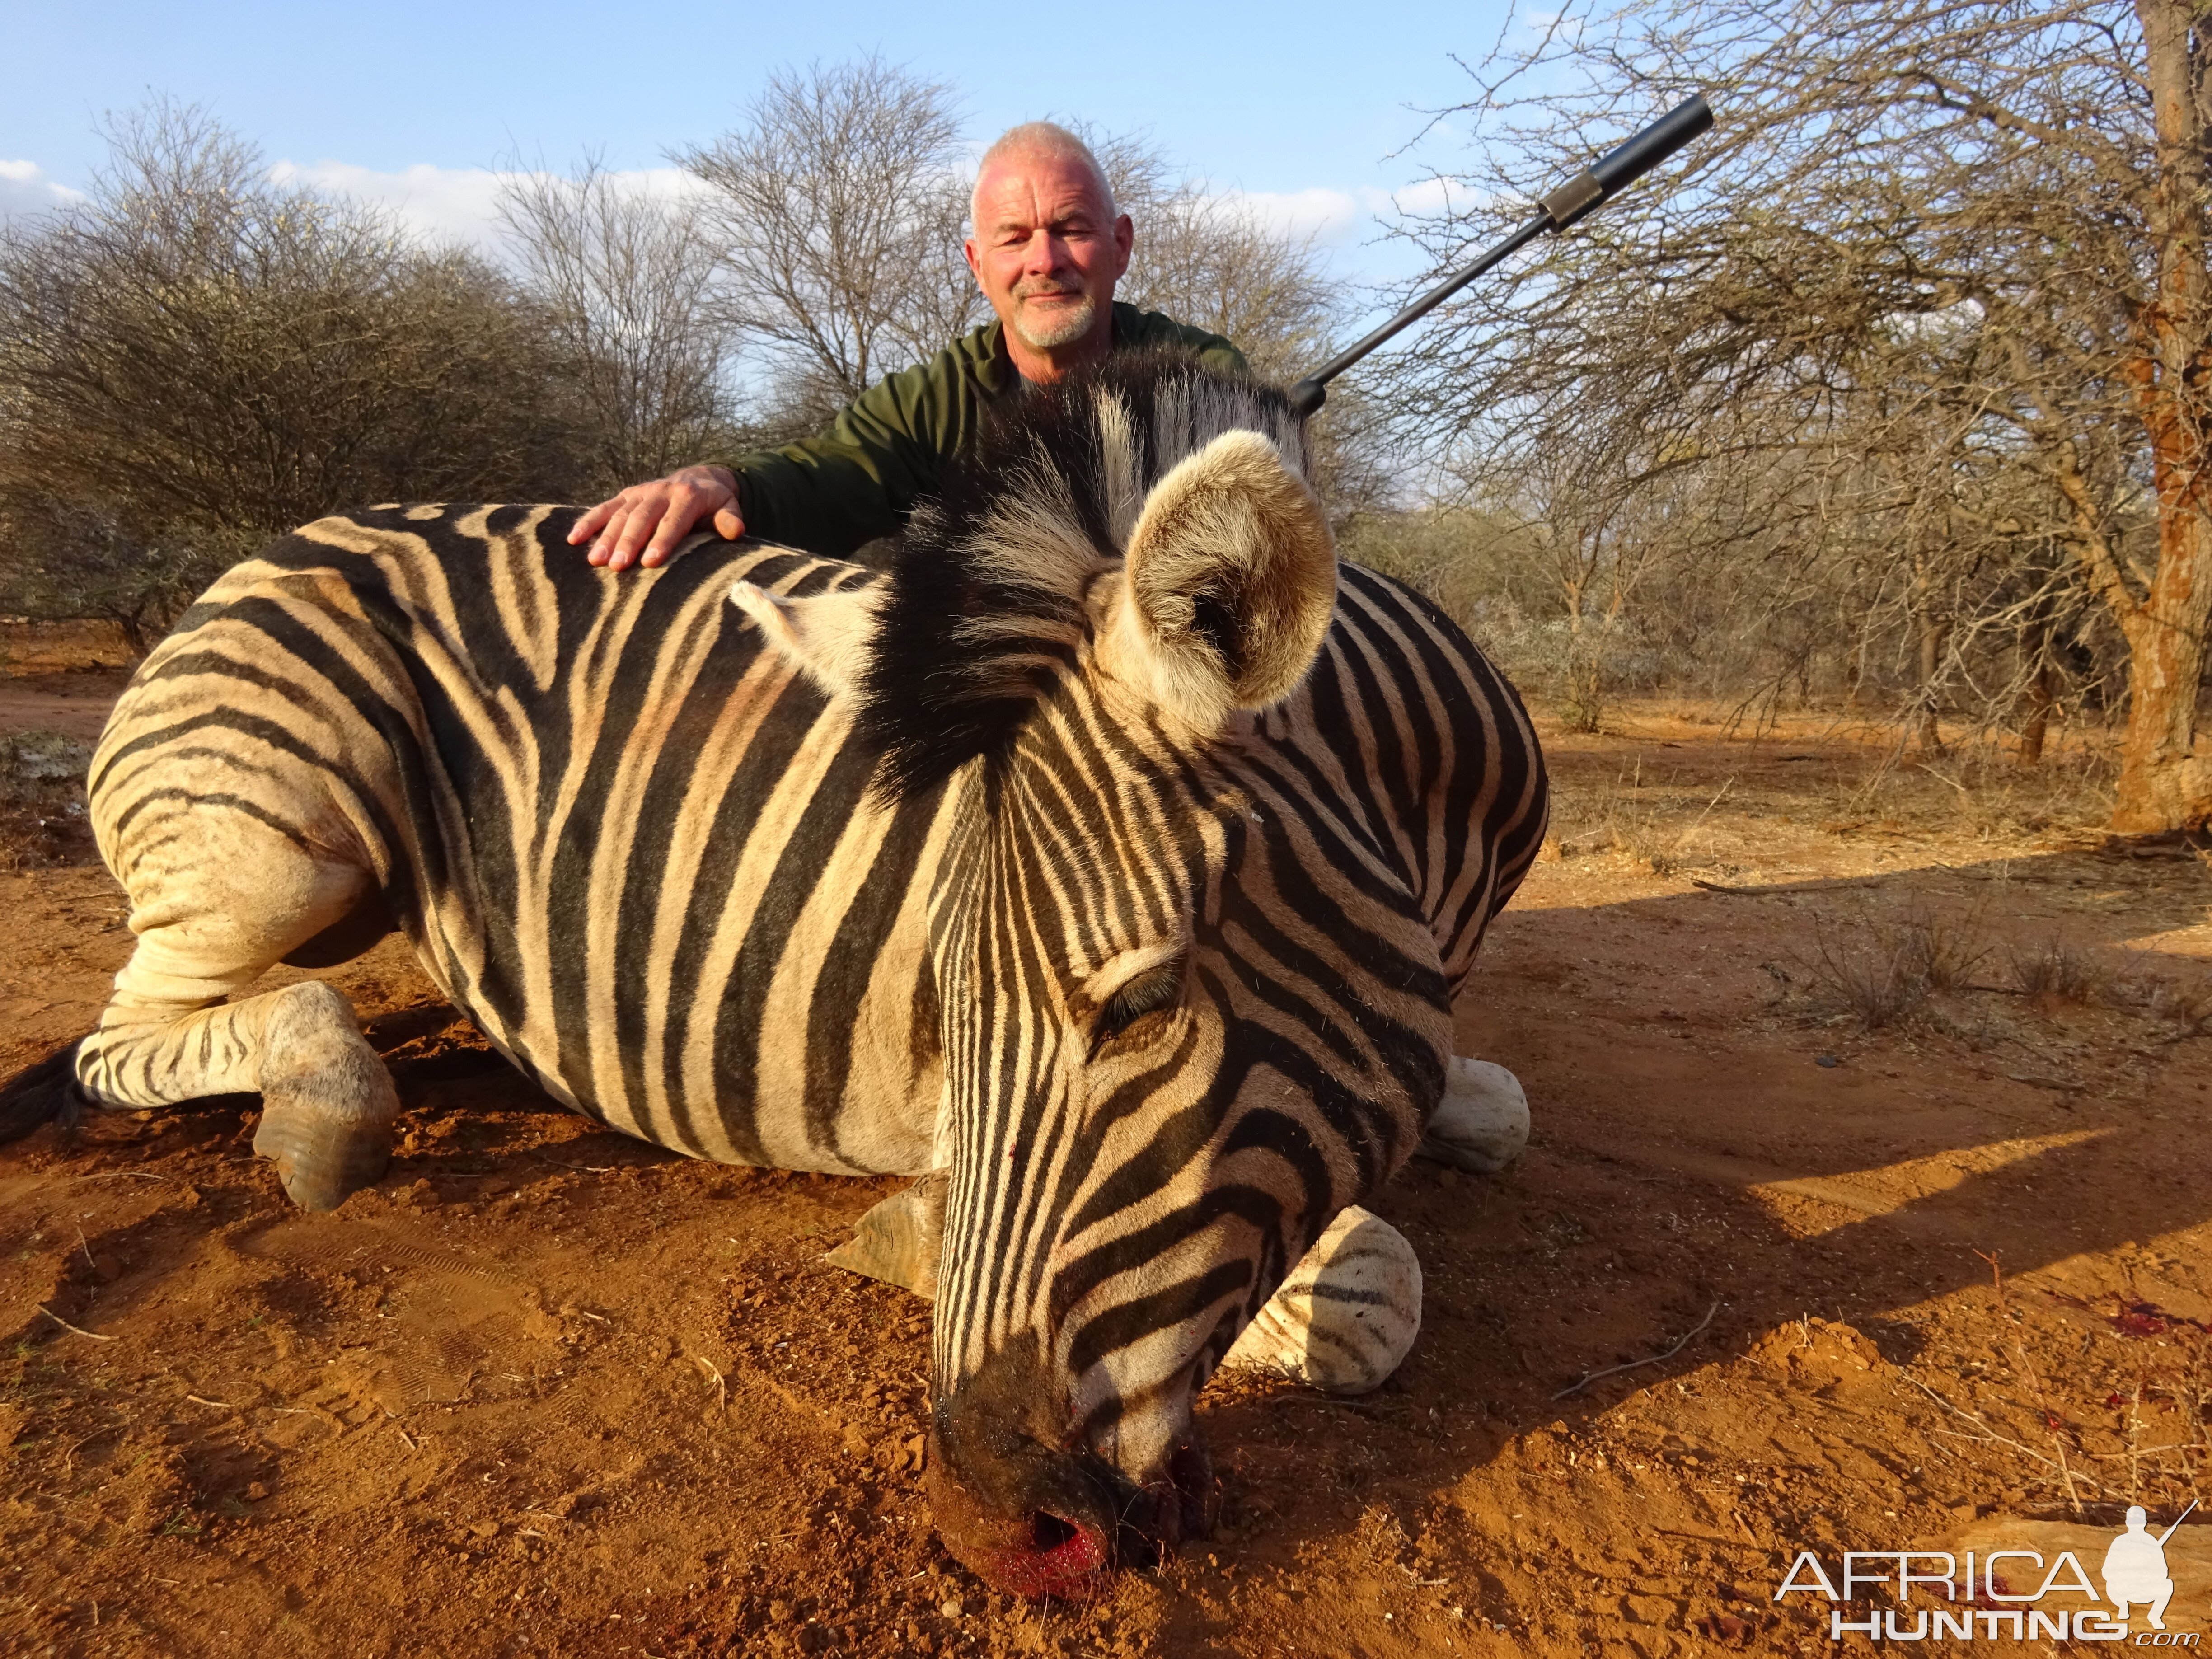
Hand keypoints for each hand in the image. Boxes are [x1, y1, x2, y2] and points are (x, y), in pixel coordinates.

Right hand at [568, 464, 744, 569]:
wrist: (699, 479)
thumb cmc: (714, 503)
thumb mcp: (728, 507)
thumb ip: (730, 520)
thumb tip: (735, 531)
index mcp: (688, 496)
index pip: (674, 521)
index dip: (662, 540)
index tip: (651, 561)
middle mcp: (661, 492)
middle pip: (642, 518)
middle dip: (629, 542)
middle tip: (617, 566)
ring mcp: (640, 493)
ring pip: (621, 514)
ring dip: (606, 537)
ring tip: (596, 561)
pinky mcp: (626, 496)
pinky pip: (604, 508)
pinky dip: (588, 522)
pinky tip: (573, 540)